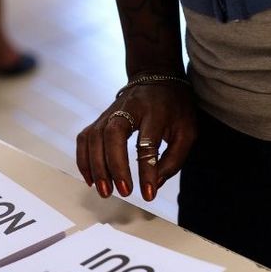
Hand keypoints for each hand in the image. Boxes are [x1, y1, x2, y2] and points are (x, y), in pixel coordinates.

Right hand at [76, 82, 196, 200]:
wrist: (155, 77)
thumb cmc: (174, 108)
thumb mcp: (187, 131)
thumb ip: (173, 159)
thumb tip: (153, 185)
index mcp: (155, 112)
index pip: (147, 143)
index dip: (147, 171)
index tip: (148, 194)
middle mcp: (127, 109)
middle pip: (113, 136)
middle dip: (115, 166)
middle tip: (123, 192)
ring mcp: (108, 113)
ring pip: (94, 138)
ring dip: (96, 167)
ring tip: (105, 191)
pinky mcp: (98, 119)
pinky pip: (84, 140)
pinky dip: (84, 161)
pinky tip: (91, 180)